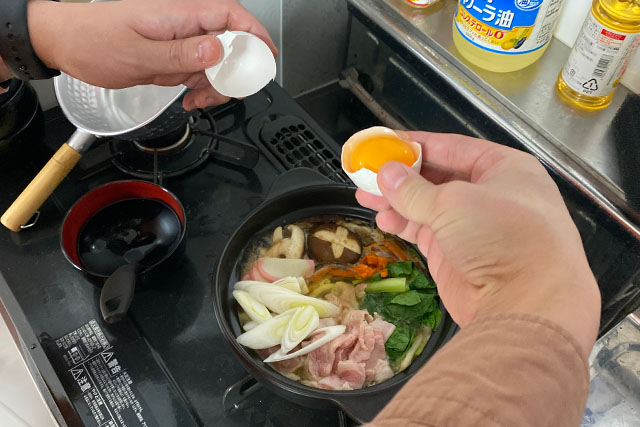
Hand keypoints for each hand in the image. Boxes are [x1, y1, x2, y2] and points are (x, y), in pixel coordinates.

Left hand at [27, 0, 276, 109]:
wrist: (65, 43)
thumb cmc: (93, 40)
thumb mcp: (138, 53)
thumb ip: (181, 53)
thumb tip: (219, 48)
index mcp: (179, 14)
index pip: (231, 15)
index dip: (255, 35)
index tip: (266, 58)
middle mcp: (184, 25)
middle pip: (231, 43)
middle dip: (235, 72)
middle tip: (226, 93)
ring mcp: (179, 41)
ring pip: (217, 62)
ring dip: (216, 86)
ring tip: (199, 101)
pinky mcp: (172, 56)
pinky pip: (199, 71)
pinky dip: (201, 89)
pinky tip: (190, 100)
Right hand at [356, 131, 600, 356]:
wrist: (525, 304)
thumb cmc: (501, 237)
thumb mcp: (453, 204)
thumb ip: (413, 189)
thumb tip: (385, 174)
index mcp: (503, 168)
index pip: (452, 147)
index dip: (416, 144)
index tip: (384, 143)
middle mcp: (490, 194)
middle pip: (438, 177)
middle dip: (402, 176)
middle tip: (367, 173)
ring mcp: (474, 227)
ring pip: (428, 206)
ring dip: (397, 201)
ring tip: (365, 196)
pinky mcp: (458, 254)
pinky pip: (426, 232)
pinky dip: (404, 224)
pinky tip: (383, 219)